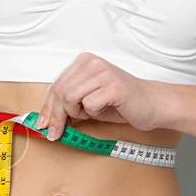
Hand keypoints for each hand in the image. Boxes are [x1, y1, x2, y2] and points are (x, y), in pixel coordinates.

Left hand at [33, 53, 163, 137]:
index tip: (42, 124)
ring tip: (91, 113)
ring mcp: (103, 73)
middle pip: (60, 92)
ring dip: (76, 113)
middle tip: (56, 133)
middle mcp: (92, 63)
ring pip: (70, 97)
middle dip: (56, 116)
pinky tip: (105, 109)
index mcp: (84, 62)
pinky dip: (93, 113)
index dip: (47, 108)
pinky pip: (89, 104)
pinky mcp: (114, 86)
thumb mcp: (89, 102)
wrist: (153, 105)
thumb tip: (47, 119)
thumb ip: (69, 105)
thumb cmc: (121, 104)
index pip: (56, 85)